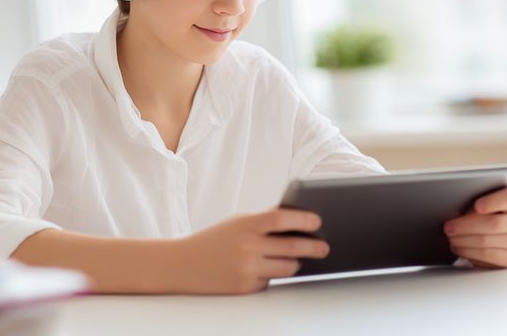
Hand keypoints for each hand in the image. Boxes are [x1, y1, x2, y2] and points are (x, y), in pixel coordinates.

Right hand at [170, 208, 329, 294]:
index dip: (303, 219)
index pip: (281, 218)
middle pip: (292, 246)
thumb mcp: (237, 223)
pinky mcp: (245, 288)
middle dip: (313, 247)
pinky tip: (264, 269)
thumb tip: (298, 222)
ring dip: (296, 262)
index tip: (318, 221)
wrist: (182, 265)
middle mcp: (247, 246)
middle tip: (324, 247)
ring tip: (298, 257)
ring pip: (287, 267)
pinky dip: (273, 275)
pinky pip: (271, 281)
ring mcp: (246, 269)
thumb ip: (263, 222)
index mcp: (245, 224)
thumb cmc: (214, 240)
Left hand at [444, 172, 506, 267]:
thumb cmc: (481, 212)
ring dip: (463, 239)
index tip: (477, 205)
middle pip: (494, 223)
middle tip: (448, 226)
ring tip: (449, 237)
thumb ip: (488, 187)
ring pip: (487, 241)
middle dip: (467, 225)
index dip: (493, 201)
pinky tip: (457, 247)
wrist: (487, 235)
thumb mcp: (482, 198)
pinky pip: (487, 256)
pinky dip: (468, 251)